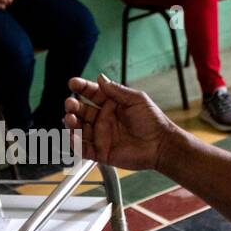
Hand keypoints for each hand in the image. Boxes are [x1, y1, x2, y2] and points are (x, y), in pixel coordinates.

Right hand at [63, 73, 180, 170]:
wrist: (161, 144)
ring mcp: (101, 136)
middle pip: (81, 111)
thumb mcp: (136, 99)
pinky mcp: (101, 152)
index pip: (92, 94)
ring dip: (71, 123)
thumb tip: (101, 78)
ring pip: (79, 129)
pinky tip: (72, 137)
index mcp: (111, 104)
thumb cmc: (153, 121)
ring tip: (70, 119)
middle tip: (70, 103)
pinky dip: (75, 144)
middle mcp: (104, 119)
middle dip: (73, 106)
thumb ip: (116, 90)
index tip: (73, 83)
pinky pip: (84, 148)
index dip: (81, 88)